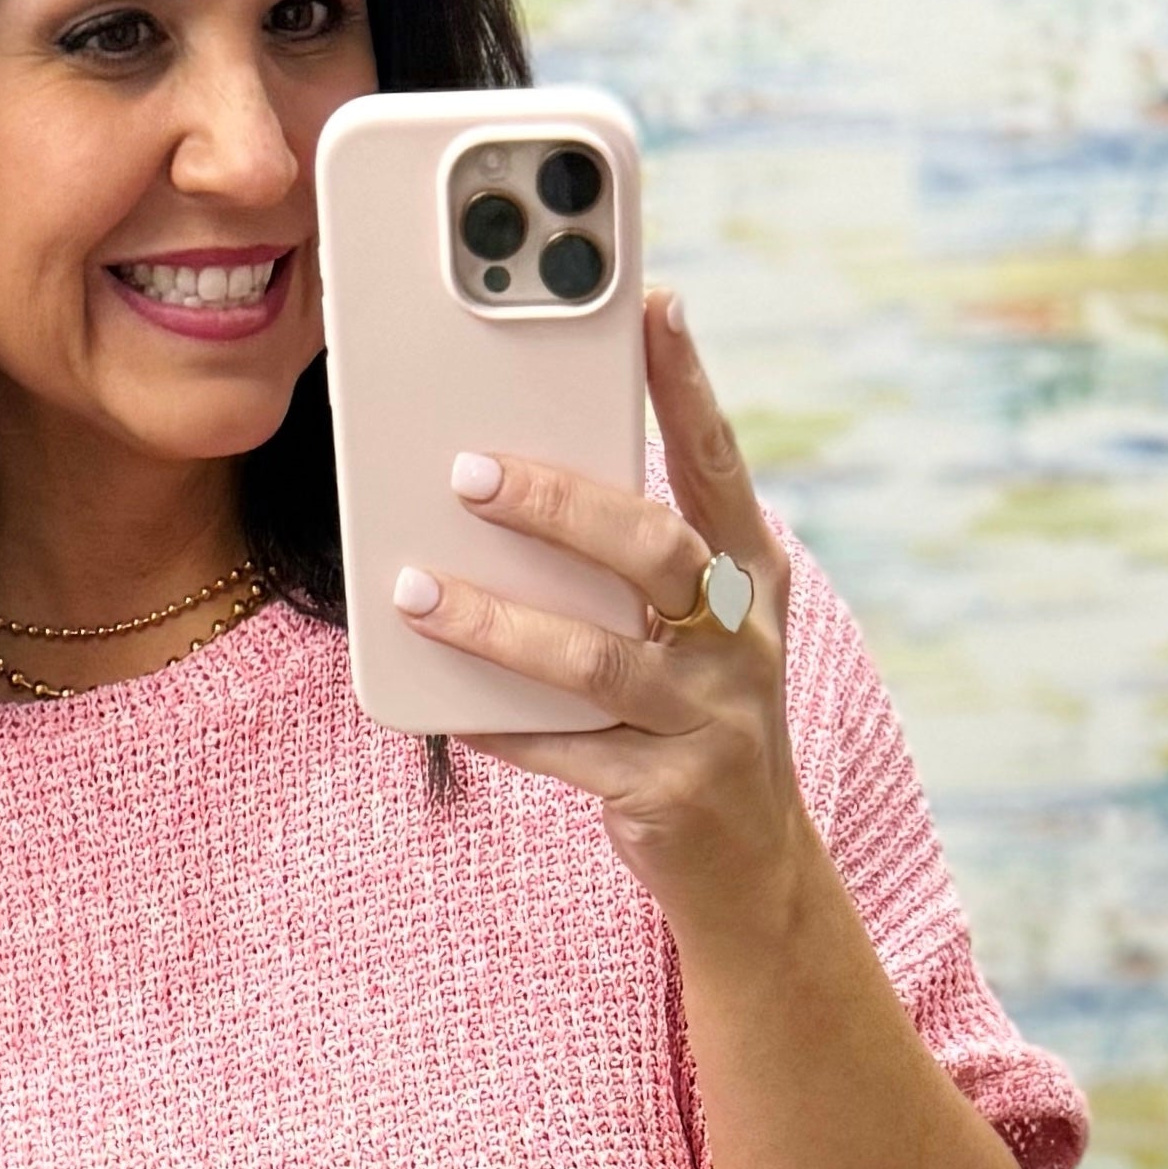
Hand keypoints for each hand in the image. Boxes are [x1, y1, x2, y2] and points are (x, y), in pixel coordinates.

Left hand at [389, 287, 809, 942]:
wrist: (751, 862)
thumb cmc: (694, 712)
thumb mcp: (690, 627)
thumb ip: (627, 562)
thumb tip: (508, 474)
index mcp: (752, 576)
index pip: (718, 463)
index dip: (687, 385)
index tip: (651, 306)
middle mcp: (741, 640)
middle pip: (655, 550)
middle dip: (561, 504)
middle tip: (468, 470)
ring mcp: (709, 720)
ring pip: (595, 657)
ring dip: (496, 621)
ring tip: (415, 592)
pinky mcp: (665, 793)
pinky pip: (563, 750)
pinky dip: (497, 722)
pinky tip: (440, 700)